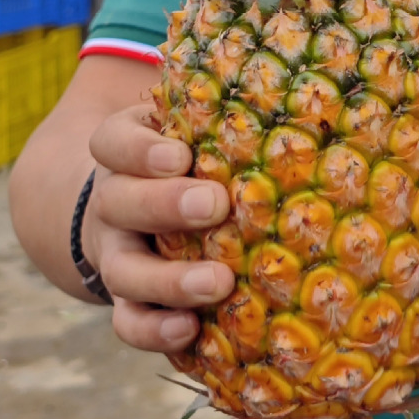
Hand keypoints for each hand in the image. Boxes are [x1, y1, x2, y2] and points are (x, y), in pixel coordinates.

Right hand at [84, 102, 234, 353]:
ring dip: (167, 281)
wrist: (133, 206)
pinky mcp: (128, 299)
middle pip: (120, 202)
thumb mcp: (191, 121)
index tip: (180, 155)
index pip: (115, 142)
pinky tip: (191, 332)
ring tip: (215, 286)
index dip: (142, 150)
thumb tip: (305, 86)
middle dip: (165, 205)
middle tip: (214, 206)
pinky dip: (154, 331)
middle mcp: (113, 201)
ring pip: (123, 271)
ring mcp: (117, 253)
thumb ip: (223, 108)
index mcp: (124, 149)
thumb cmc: (190, 151)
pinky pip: (128, 321)